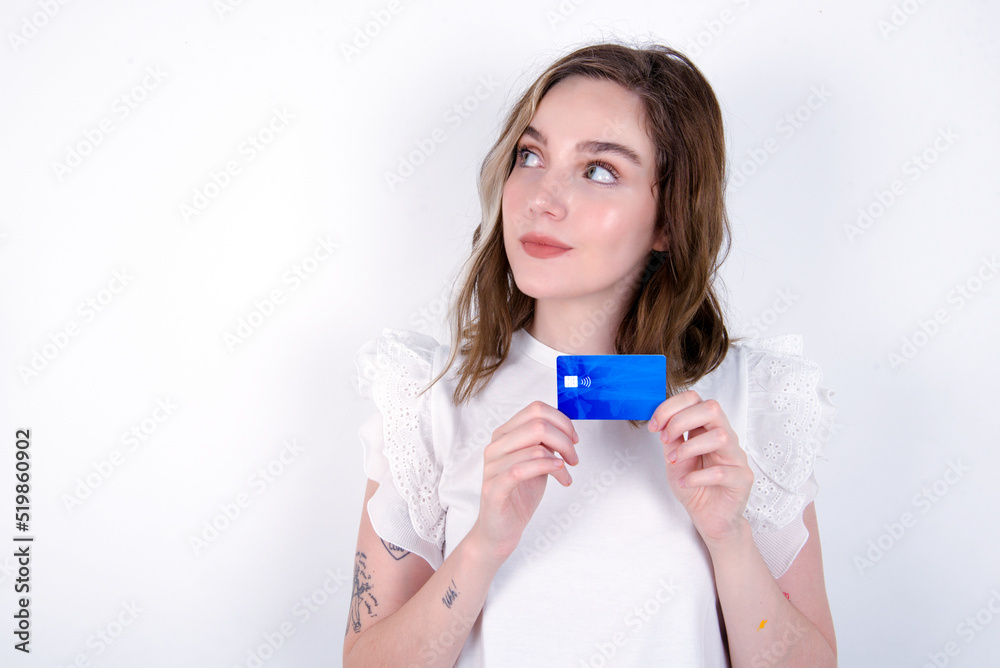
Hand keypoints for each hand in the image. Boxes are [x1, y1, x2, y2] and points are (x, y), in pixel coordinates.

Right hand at [470, 401, 579, 566]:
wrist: (501, 529)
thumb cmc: (519, 494)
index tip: (574, 438)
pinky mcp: (494, 488)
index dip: (561, 421)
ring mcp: (493, 466)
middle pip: (538, 425)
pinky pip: (522, 469)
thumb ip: (544, 443)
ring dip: (562, 460)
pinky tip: (560, 475)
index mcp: (505, 435)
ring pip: (535, 447)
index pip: (535, 409)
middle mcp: (496, 446)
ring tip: (567, 474)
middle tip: (574, 458)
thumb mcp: (536, 461)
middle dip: (565, 440)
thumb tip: (565, 427)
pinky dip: (548, 468)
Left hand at [648, 390, 752, 546]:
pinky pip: (722, 472)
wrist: (710, 518)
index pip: (695, 400)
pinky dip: (697, 477)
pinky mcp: (742, 480)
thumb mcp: (674, 459)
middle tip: (665, 439)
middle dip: (681, 420)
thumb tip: (659, 419)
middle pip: (712, 408)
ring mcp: (736, 458)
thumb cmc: (694, 486)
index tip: (654, 426)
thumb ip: (670, 439)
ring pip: (721, 436)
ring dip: (689, 448)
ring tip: (674, 461)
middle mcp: (726, 438)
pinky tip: (685, 482)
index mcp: (708, 429)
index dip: (671, 407)